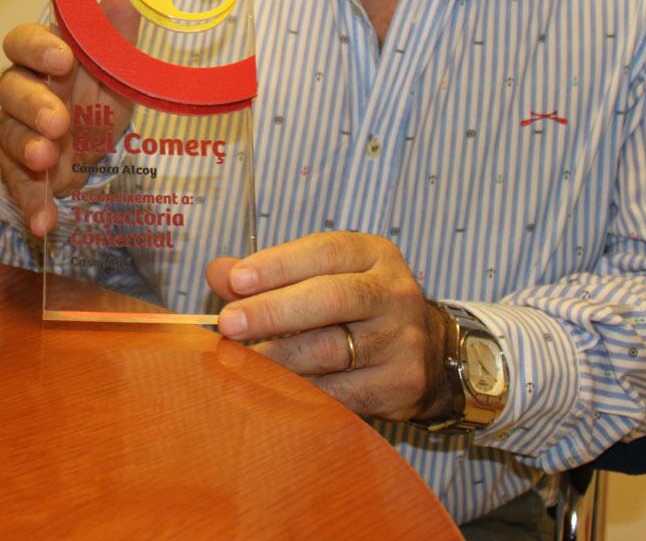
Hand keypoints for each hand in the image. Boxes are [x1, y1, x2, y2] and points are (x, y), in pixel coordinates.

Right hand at [0, 0, 137, 236]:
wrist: (93, 154)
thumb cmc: (101, 98)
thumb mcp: (117, 68)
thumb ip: (116, 30)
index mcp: (45, 58)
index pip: (22, 40)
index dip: (37, 47)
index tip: (63, 59)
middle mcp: (23, 90)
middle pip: (10, 88)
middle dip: (33, 104)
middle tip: (59, 121)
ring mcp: (17, 131)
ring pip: (9, 134)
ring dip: (28, 148)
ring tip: (48, 160)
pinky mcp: (18, 171)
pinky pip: (17, 184)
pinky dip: (32, 202)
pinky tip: (46, 221)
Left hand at [205, 232, 454, 423]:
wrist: (427, 354)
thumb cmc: (356, 307)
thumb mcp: (322, 275)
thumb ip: (271, 273)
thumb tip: (218, 272)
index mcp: (374, 255)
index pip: (325, 252)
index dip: (278, 265)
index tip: (235, 281)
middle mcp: (394, 293)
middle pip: (330, 299)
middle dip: (272, 312)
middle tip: (227, 326)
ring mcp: (402, 341)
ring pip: (330, 351)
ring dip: (274, 360)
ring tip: (234, 364)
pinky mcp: (399, 385)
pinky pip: (337, 394)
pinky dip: (294, 394)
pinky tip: (262, 392)